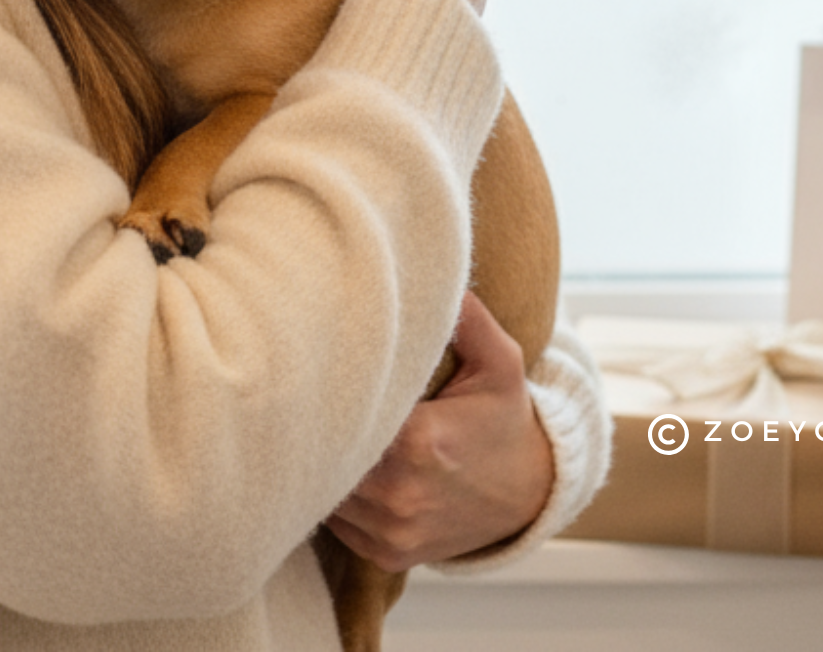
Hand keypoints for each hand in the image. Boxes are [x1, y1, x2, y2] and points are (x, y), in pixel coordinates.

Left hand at [324, 293, 554, 570]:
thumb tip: (433, 267)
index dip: (321, 392)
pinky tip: (339, 463)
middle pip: (324, 456)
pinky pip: (337, 524)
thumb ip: (467, 318)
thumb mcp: (500, 361)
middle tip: (293, 389)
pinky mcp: (388, 554)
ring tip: (313, 424)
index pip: (344, 417)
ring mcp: (392, 531)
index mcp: (418, 443)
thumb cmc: (505, 419)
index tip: (307, 366)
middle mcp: (399, 495)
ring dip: (319, 463)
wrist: (530, 494)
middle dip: (312, 427)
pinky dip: (335, 495)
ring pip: (325, 493)